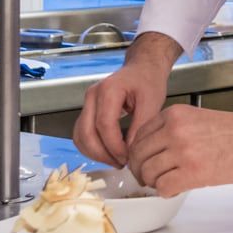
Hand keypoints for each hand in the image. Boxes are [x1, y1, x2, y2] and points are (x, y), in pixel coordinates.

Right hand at [72, 31, 181, 166]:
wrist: (142, 69)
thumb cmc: (148, 82)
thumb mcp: (152, 103)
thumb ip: (140, 127)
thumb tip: (130, 152)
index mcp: (109, 90)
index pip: (104, 124)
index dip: (114, 146)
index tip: (128, 158)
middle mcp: (92, 95)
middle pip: (86, 132)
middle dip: (102, 154)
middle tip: (121, 164)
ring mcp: (87, 103)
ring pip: (80, 136)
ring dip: (95, 153)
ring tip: (116, 161)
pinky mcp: (87, 110)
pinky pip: (81, 134)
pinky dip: (91, 148)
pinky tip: (108, 154)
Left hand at [126, 105, 232, 196]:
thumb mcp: (197, 118)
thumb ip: (173, 129)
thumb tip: (152, 151)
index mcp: (174, 115)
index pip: (139, 135)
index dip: (138, 153)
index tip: (143, 162)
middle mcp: (174, 130)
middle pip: (138, 155)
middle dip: (140, 170)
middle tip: (148, 178)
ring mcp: (183, 151)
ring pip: (148, 173)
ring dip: (154, 183)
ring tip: (166, 183)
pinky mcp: (193, 172)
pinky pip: (163, 187)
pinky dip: (166, 192)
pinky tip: (177, 188)